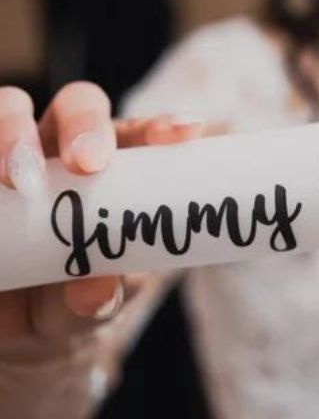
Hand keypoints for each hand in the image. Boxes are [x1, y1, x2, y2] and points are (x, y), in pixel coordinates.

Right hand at [0, 82, 201, 344]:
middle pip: (77, 103)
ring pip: (10, 108)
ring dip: (13, 135)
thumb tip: (94, 291)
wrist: (11, 330)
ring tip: (14, 179)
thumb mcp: (89, 308)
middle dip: (84, 124)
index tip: (185, 133)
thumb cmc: (69, 302)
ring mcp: (11, 154)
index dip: (161, 126)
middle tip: (88, 163)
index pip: (142, 131)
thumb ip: (97, 301)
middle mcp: (61, 146)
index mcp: (114, 166)